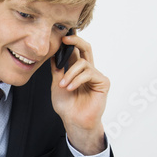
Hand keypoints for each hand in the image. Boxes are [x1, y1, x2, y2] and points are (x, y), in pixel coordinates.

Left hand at [50, 34, 109, 154]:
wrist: (74, 121)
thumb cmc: (67, 106)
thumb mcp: (57, 83)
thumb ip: (57, 69)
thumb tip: (53, 53)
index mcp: (77, 69)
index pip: (75, 50)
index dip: (70, 41)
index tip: (61, 34)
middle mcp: (88, 70)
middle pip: (85, 48)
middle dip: (75, 40)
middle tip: (65, 38)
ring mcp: (96, 75)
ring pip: (83, 63)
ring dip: (70, 73)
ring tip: (63, 86)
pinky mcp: (103, 82)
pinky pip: (88, 73)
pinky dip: (77, 80)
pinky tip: (70, 88)